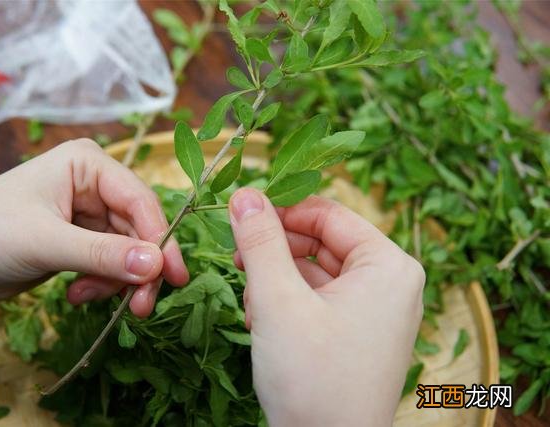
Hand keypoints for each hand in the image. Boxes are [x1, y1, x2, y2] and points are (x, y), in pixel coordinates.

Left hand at [0, 139, 188, 316]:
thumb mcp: (45, 243)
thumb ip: (103, 254)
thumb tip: (157, 266)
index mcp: (87, 164)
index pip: (139, 201)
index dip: (160, 239)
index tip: (173, 278)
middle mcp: (92, 184)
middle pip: (138, 228)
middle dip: (139, 268)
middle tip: (140, 308)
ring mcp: (87, 213)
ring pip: (126, 250)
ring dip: (115, 280)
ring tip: (84, 297)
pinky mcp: (79, 239)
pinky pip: (109, 263)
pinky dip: (100, 282)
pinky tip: (76, 293)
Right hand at [228, 188, 423, 425]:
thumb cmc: (313, 380)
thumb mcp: (278, 300)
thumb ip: (260, 241)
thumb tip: (245, 194)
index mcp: (388, 266)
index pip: (328, 213)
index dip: (281, 210)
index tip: (239, 214)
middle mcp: (390, 283)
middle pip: (321, 241)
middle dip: (276, 250)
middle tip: (237, 259)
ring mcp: (376, 310)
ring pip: (315, 270)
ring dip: (277, 277)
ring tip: (252, 301)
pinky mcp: (358, 332)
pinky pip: (319, 297)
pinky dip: (288, 300)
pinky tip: (263, 318)